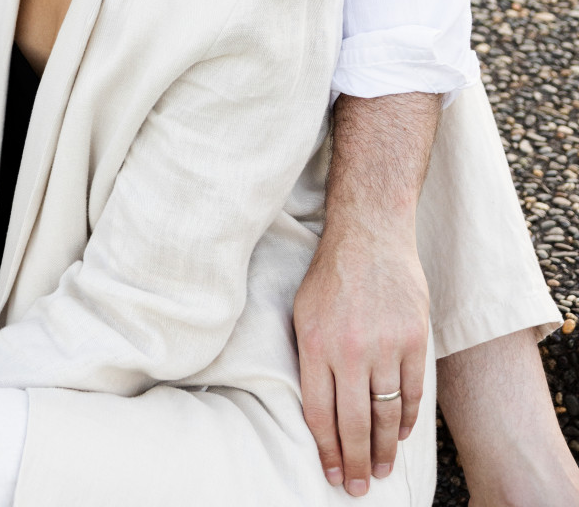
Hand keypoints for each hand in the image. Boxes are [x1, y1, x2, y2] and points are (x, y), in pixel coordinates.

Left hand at [294, 215, 429, 494]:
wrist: (370, 235)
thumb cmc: (330, 276)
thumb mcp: (302, 313)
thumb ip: (309, 361)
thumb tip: (316, 413)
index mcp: (315, 344)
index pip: (320, 414)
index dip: (327, 451)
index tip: (333, 475)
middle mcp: (349, 349)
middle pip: (354, 423)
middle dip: (356, 462)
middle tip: (359, 488)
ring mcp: (385, 344)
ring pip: (386, 414)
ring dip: (384, 448)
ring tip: (381, 470)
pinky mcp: (414, 338)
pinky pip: (412, 392)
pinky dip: (407, 419)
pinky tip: (400, 435)